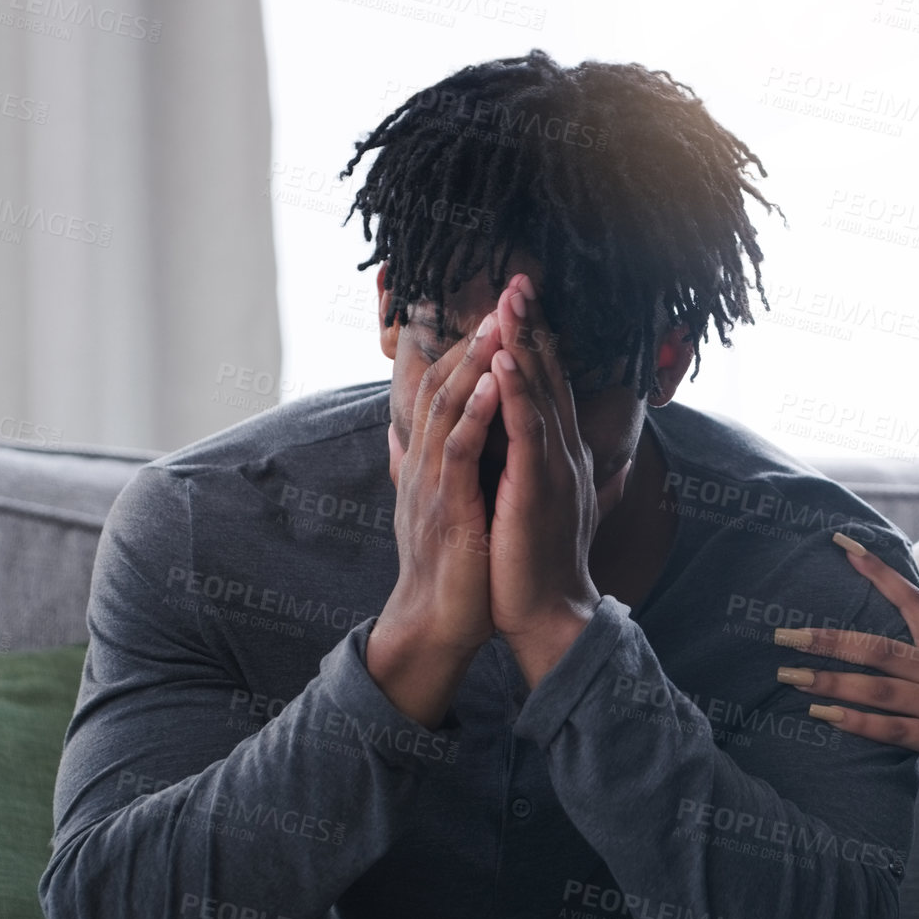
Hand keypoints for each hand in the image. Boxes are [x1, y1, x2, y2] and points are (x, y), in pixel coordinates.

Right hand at [369, 303, 504, 725]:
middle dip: (477, 338)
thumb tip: (412, 439)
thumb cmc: (456, 568)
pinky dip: (475, 414)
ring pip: (450, 407)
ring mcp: (434, 482)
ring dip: (474, 362)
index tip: (506, 311)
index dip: (476, 348)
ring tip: (498, 322)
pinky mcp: (446, 507)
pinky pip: (459, 451)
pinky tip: (493, 384)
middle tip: (506, 295)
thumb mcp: (452, 505)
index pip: (453, 389)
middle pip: (448, 384)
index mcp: (437, 459)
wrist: (440, 624)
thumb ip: (441, 467)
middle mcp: (429, 462)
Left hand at [486, 275, 604, 683]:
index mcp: (560, 456)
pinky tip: (507, 359)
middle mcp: (566, 453)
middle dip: (533, 326)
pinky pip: (528, 430)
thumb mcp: (537, 506)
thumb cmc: (536, 566)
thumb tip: (570, 458)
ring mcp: (556, 467)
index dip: (536, 342)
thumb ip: (543, 473)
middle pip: (550, 376)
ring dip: (527, 342)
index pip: (548, 387)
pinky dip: (518, 391)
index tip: (521, 303)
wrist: (547, 615)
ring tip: (512, 300)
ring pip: (541, 392)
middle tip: (520, 279)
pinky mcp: (539, 486)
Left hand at [774, 533, 918, 779]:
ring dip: (830, 682)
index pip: (910, 599)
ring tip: (791, 677)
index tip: (843, 546)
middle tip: (786, 635)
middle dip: (829, 640)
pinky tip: (823, 715)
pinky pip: (891, 729)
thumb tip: (877, 646)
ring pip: (877, 688)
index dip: (877, 572)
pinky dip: (855, 722)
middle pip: (878, 648)